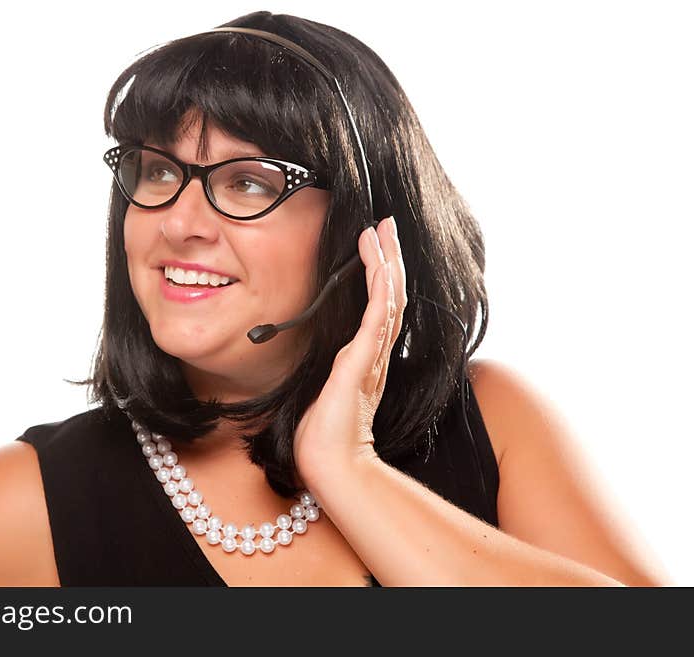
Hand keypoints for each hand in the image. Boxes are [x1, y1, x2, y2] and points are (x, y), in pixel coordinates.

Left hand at [293, 216, 407, 483]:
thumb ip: (334, 369)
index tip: (376, 243)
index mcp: (367, 357)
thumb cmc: (324, 434)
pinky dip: (380, 289)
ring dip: (386, 262)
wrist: (330, 463)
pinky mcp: (362, 363)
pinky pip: (376, 319)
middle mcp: (376, 353)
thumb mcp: (327, 390)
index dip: (382, 272)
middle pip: (391, 294)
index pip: (380, 305)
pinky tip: (380, 265)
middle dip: (389, 256)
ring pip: (388, 299)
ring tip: (381, 231)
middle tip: (386, 223)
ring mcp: (372, 357)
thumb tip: (329, 357)